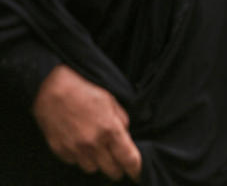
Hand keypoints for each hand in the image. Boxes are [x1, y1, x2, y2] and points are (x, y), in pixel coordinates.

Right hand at [33, 65, 141, 181]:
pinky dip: (79, 157)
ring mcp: (75, 148)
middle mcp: (93, 143)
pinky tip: (80, 145)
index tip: (138, 174)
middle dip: (118, 169)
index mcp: (110, 130)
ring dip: (98, 163)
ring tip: (98, 150)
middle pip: (111, 170)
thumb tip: (125, 135)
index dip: (135, 169)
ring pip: (92, 168)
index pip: (128, 158)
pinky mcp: (59, 150)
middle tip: (119, 164)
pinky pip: (74, 162)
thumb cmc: (85, 90)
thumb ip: (121, 120)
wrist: (53, 88)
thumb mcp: (112, 101)